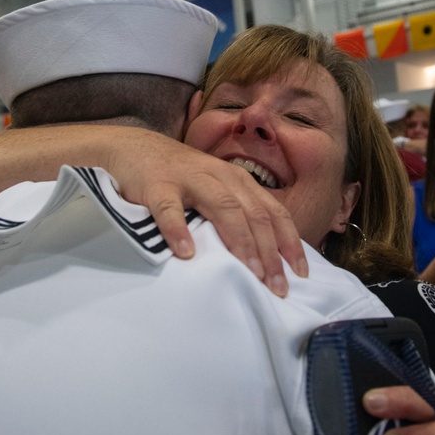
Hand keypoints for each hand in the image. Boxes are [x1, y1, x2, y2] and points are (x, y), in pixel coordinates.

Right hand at [105, 132, 306, 296]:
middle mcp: (220, 177)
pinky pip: (170, 209)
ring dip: (240, 241)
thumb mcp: (216, 190)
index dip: (290, 243)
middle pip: (254, 214)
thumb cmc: (180, 179)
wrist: (133, 148)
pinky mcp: (157, 185)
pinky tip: (186, 253)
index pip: (274, 212)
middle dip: (270, 252)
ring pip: (223, 208)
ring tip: (250, 273)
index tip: (301, 274)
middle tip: (277, 287)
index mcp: (239, 181)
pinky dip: (178, 230)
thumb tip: (267, 258)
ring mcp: (189, 179)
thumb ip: (239, 215)